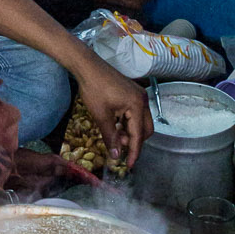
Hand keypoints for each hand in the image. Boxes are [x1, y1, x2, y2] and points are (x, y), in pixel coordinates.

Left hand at [73, 54, 151, 169]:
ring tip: (115, 134)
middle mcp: (142, 100)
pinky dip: (128, 122)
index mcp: (137, 106)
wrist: (88, 67)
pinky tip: (116, 124)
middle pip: (146, 129)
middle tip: (118, 146)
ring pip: (141, 122)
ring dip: (131, 132)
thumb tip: (115, 155)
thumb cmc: (94, 90)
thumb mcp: (101, 117)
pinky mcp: (133, 93)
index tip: (128, 166)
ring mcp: (139, 95)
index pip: (138, 136)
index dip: (133, 152)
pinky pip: (136, 113)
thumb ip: (110, 137)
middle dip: (134, 141)